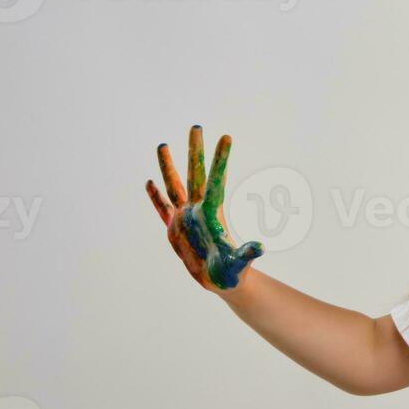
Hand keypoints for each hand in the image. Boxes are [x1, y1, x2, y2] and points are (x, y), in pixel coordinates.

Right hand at [145, 125, 262, 290]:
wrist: (221, 281)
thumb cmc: (232, 273)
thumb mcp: (239, 263)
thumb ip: (247, 254)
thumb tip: (260, 248)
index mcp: (212, 213)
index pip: (215, 180)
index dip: (220, 159)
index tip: (226, 137)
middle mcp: (197, 210)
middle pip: (194, 173)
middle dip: (194, 151)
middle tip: (196, 126)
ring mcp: (184, 218)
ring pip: (174, 185)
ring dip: (167, 166)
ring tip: (163, 144)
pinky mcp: (174, 229)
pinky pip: (162, 209)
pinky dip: (155, 197)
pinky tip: (149, 182)